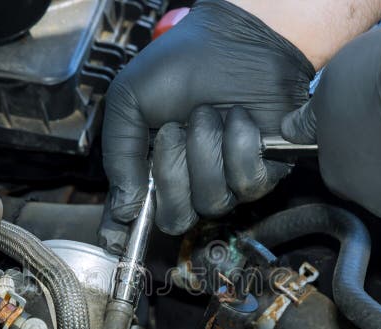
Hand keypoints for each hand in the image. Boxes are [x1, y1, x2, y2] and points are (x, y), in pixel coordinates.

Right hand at [100, 0, 313, 252]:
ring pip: (212, 201)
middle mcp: (189, 182)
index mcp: (152, 169)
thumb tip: (122, 207)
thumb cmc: (181, 63)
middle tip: (174, 129)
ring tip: (208, 113)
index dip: (123, 232)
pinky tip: (238, 119)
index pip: (135, 216)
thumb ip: (119, 153)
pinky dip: (239, 146)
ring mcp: (227, 181)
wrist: (235, 37)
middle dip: (171, 173)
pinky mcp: (264, 172)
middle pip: (176, 218)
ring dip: (206, 151)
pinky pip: (247, 183)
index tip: (116, 240)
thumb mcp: (130, 99)